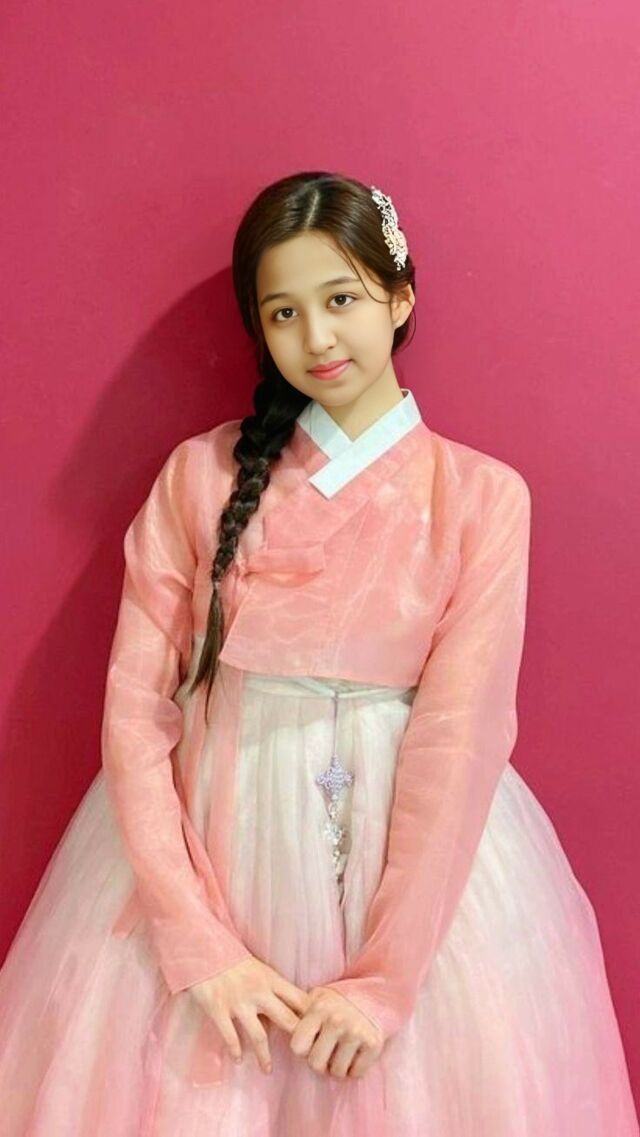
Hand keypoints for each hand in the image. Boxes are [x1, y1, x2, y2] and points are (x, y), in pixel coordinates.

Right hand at [189, 955, 311, 1074]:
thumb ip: (273, 988)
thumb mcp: (258, 968)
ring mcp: (238, 1002)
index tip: (319, 1032)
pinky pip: (230, 1036)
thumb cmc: (232, 959)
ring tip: (267, 1070)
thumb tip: (290, 1009)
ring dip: (264, 1056)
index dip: (312, 1017)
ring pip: (259, 1035)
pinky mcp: (219, 1009)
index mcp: (270, 979)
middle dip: (296, 1039)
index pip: (299, 1000)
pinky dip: (235, 1050)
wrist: (202, 949)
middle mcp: (258, 992)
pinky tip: (239, 1059)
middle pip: (286, 1019)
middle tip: (302, 1056)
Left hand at [289, 985, 384, 1079]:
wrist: (376, 996)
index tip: (311, 1043)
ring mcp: (356, 1032)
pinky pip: (356, 1073)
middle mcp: (336, 1020)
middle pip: (315, 1064)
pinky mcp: (373, 1043)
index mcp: (318, 1009)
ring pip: (336, 1072)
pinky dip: (354, 1069)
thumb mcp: (316, 998)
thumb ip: (299, 1013)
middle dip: (320, 1062)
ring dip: (337, 1067)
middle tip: (327, 1052)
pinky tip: (355, 1054)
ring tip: (341, 1052)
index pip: (297, 1047)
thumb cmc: (338, 1002)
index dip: (303, 1049)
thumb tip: (277, 1024)